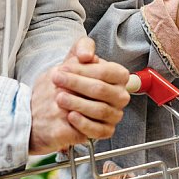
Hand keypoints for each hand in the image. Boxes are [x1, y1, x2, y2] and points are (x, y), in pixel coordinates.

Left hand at [29, 37, 129, 153]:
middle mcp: (121, 96)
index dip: (83, 70)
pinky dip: (83, 123)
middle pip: (101, 90)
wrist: (59, 102)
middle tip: (57, 80)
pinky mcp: (107, 131)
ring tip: (59, 98)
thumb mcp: (75, 58)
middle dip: (76, 84)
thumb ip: (82, 47)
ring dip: (77, 103)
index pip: (106, 72)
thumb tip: (87, 56)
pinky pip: (98, 130)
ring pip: (100, 110)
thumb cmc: (71, 79)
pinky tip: (70, 116)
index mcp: (119, 76)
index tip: (64, 67)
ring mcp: (115, 114)